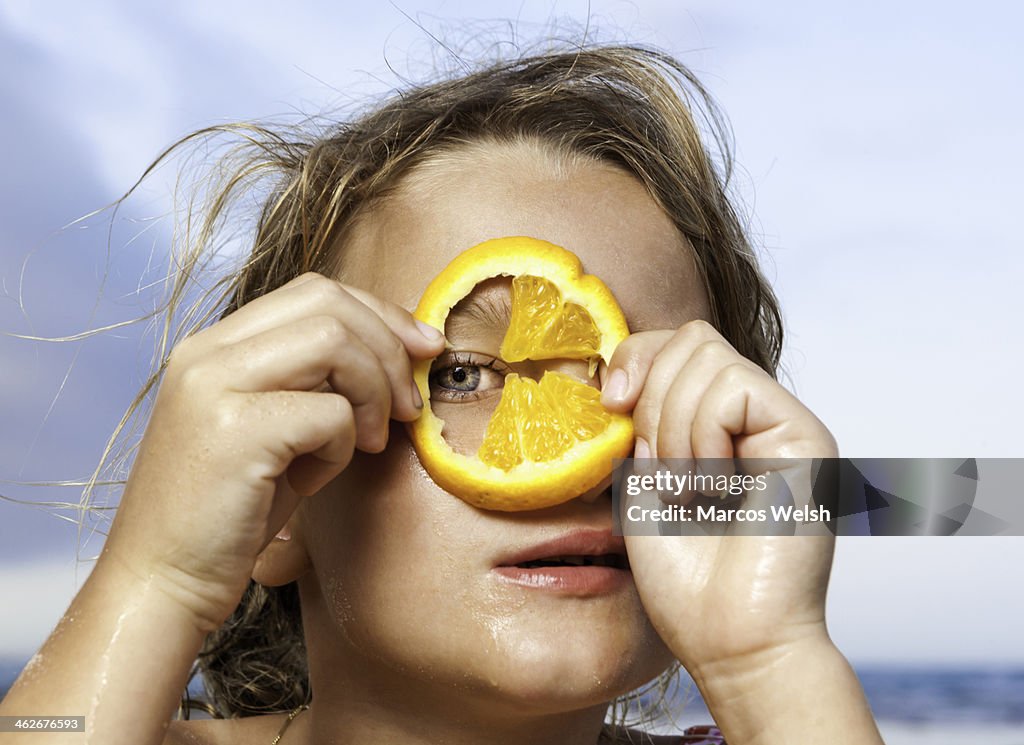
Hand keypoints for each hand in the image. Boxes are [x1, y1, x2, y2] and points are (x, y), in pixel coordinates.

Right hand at [103, 273, 444, 631]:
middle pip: (329, 302)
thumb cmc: (229, 513)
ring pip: (335, 341)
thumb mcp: (276, 429)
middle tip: (408, 406)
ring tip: (367, 443)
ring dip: (373, 394)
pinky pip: (329, 412)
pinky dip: (341, 448)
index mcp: (215, 346)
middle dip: (390, 349)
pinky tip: (313, 481)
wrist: (161, 584)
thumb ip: (318, 381)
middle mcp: (207, 352)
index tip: (421, 351)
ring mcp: (213, 386)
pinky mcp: (234, 431)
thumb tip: (403, 348)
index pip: (315, 291)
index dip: (380, 316)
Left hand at [601, 320, 837, 682]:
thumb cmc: (686, 576)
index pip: (677, 342)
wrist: (729, 639)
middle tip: (662, 472)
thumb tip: (623, 371)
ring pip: (707, 356)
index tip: (610, 405)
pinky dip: (702, 437)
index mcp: (720, 421)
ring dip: (674, 428)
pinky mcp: (805, 438)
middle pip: (690, 338)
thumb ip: (640, 419)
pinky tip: (713, 488)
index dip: (636, 360)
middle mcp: (757, 416)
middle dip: (653, 401)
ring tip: (690, 489)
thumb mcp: (642, 479)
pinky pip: (734, 388)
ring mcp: (784, 423)